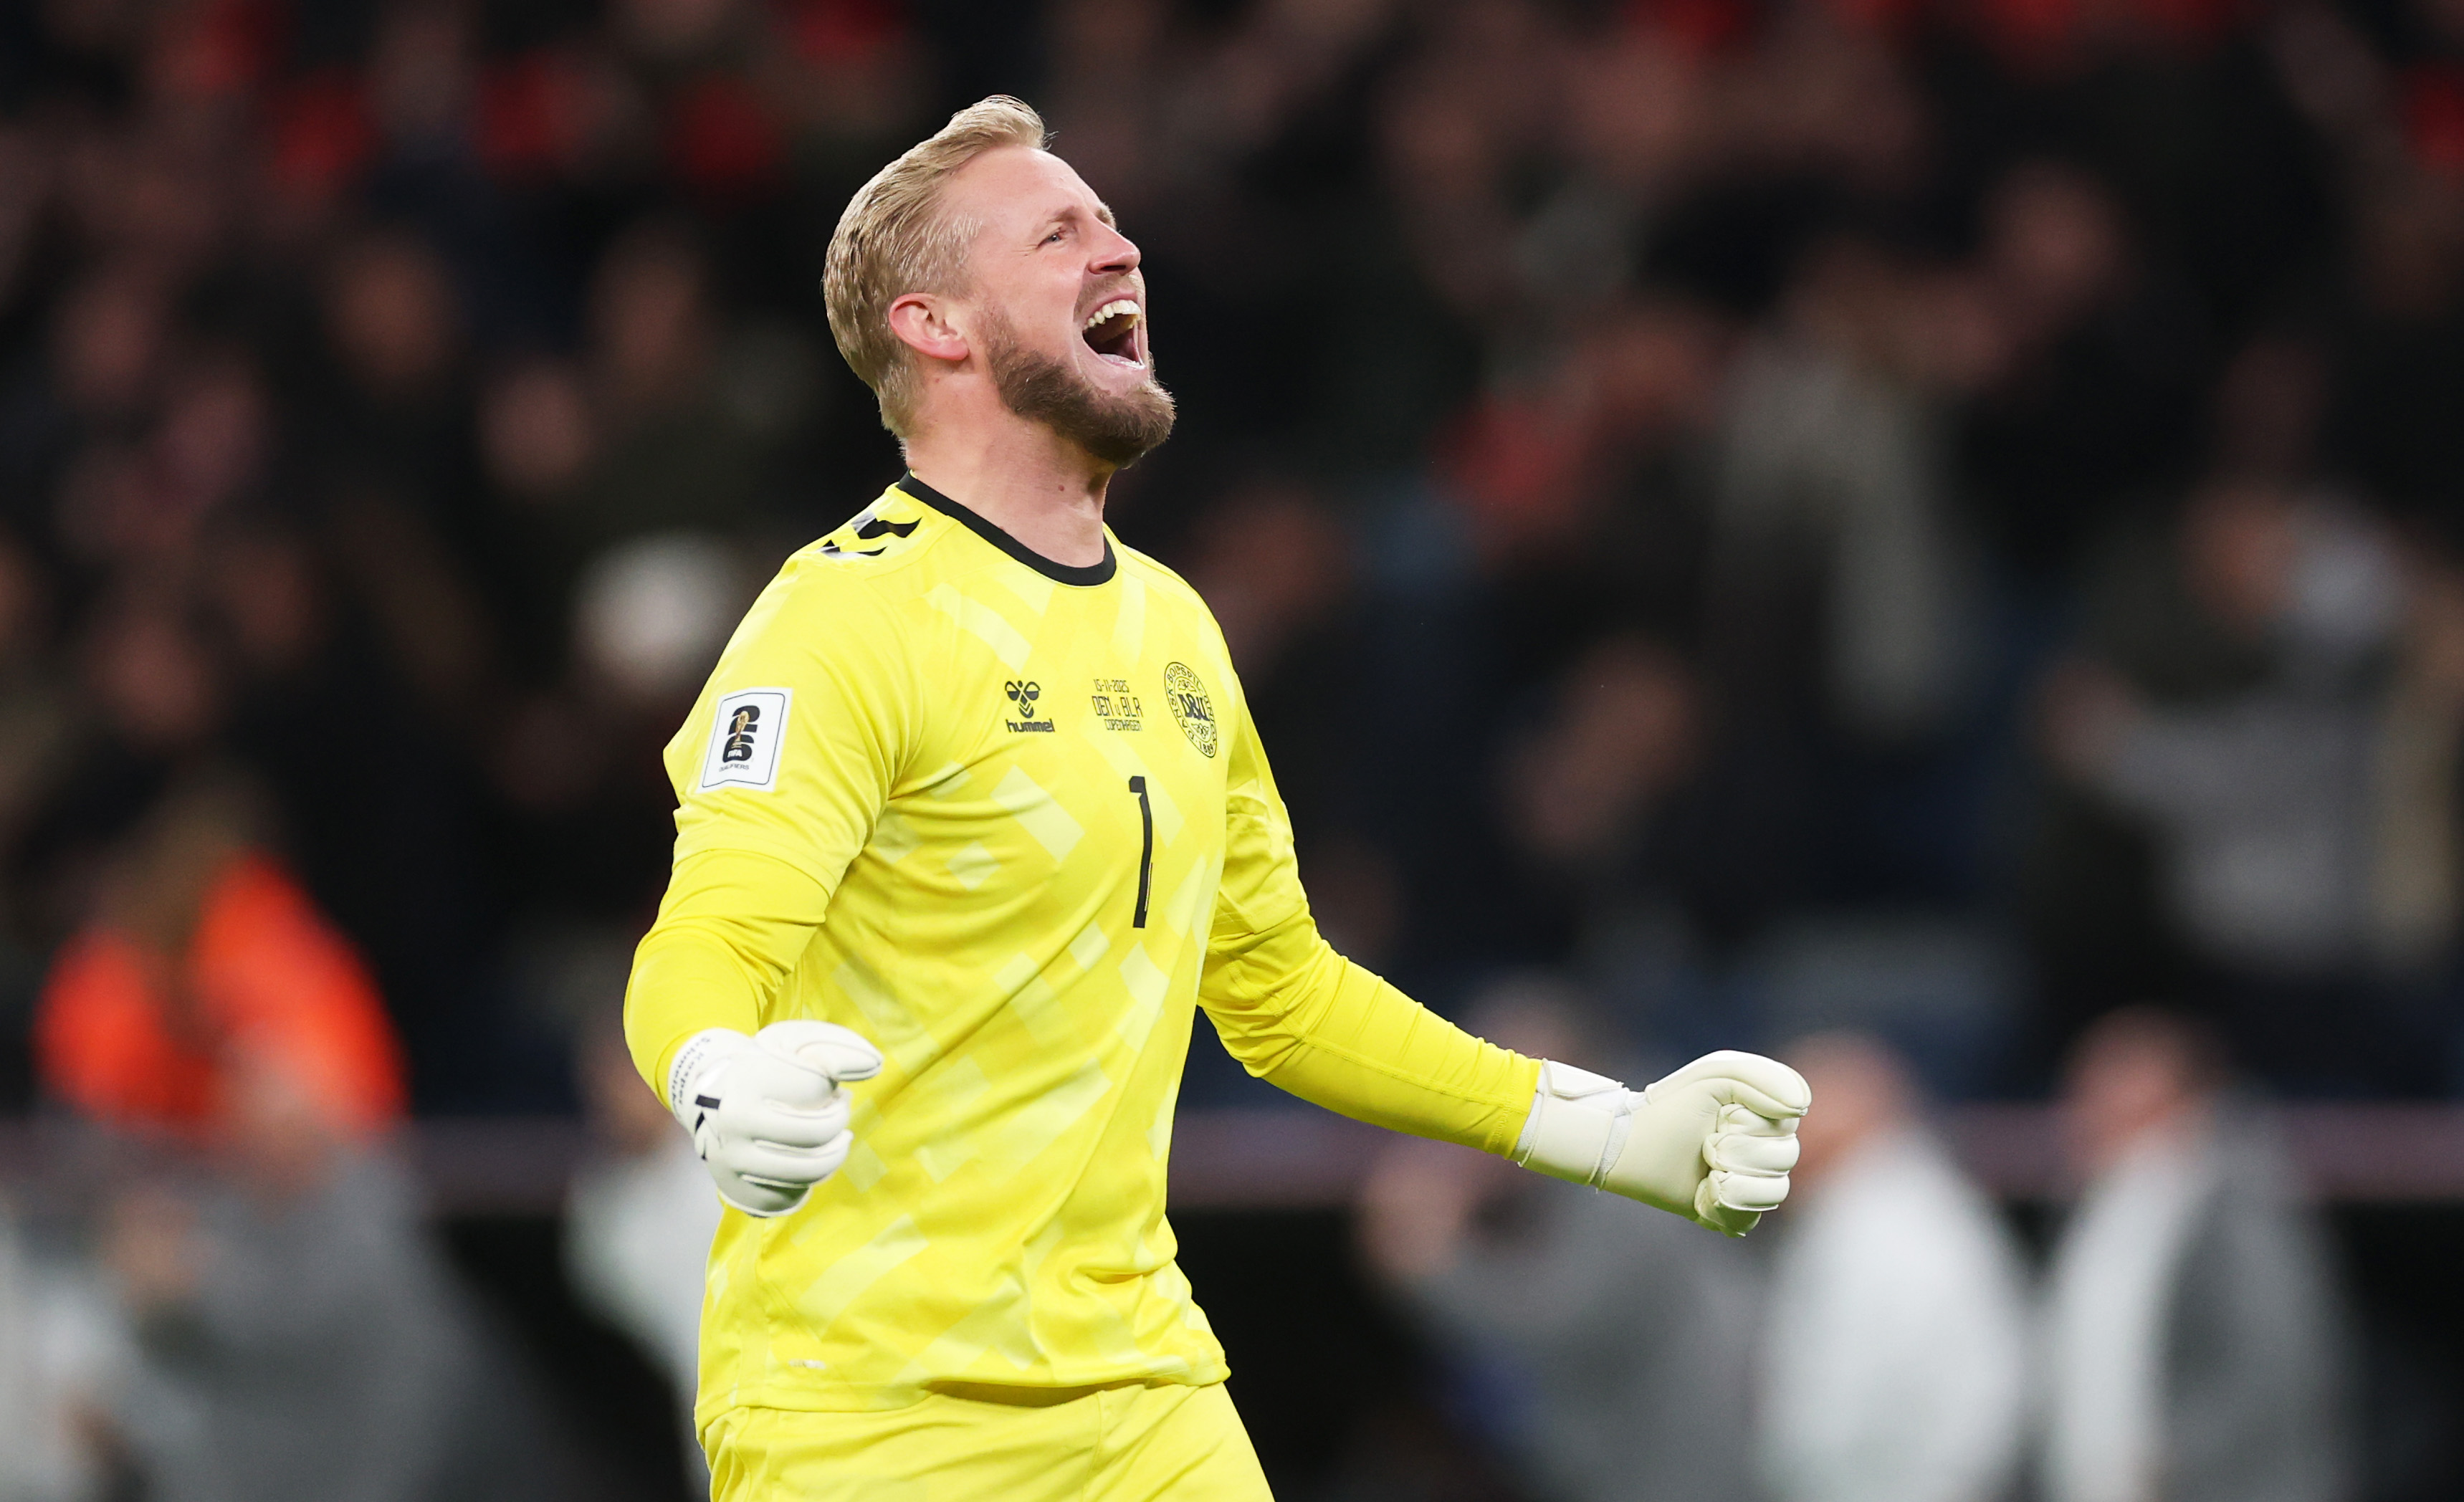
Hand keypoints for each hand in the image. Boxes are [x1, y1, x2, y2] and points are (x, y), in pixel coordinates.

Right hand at [668, 1022, 882, 1216]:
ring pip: (808, 1170)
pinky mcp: (734, 1189)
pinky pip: (791, 1195)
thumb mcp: (792, 1042)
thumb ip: (836, 1047)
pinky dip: (809, 1179)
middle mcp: (733, 1123)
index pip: (816, 1091)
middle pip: (817, 1134)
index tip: (834, 1093)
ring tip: (835, 1140)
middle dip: (838, 1121)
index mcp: (748, 1081)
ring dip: (833, 1154)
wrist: (704, 1095)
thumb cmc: (762, 1065)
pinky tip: (809, 1159)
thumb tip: (874, 1065)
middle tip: (838, 1113)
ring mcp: (731, 1160)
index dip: (835, 1096)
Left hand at [1512, 1050, 1809, 1235]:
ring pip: (1775, 1192)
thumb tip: (1801, 1106)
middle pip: (1785, 1158)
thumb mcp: (1718, 1075)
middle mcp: (1767, 1152)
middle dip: (1738, 1150)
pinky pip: (1749, 1220)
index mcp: (1769, 1118)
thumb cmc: (1672, 1106)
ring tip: (1705, 1171)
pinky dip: (1721, 1206)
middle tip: (1705, 1145)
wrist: (1631, 1142)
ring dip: (1732, 1180)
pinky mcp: (1731, 1214)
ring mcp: (1750, 1185)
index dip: (1753, 1122)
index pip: (1789, 1123)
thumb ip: (1765, 1077)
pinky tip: (1702, 1194)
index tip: (1721, 1117)